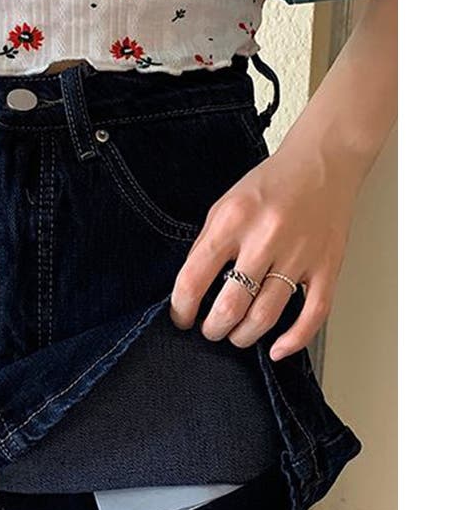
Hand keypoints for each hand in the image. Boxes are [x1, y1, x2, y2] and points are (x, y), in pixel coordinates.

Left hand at [168, 140, 357, 360]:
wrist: (324, 161)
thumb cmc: (271, 186)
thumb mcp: (223, 207)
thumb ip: (207, 247)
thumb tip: (191, 292)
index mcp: (233, 221)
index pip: (194, 279)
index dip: (181, 309)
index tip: (181, 318)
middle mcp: (266, 238)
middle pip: (230, 306)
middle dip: (213, 328)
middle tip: (210, 329)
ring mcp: (300, 254)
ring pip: (265, 316)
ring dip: (244, 335)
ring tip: (236, 334)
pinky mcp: (327, 266)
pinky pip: (313, 314)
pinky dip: (293, 340)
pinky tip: (276, 348)